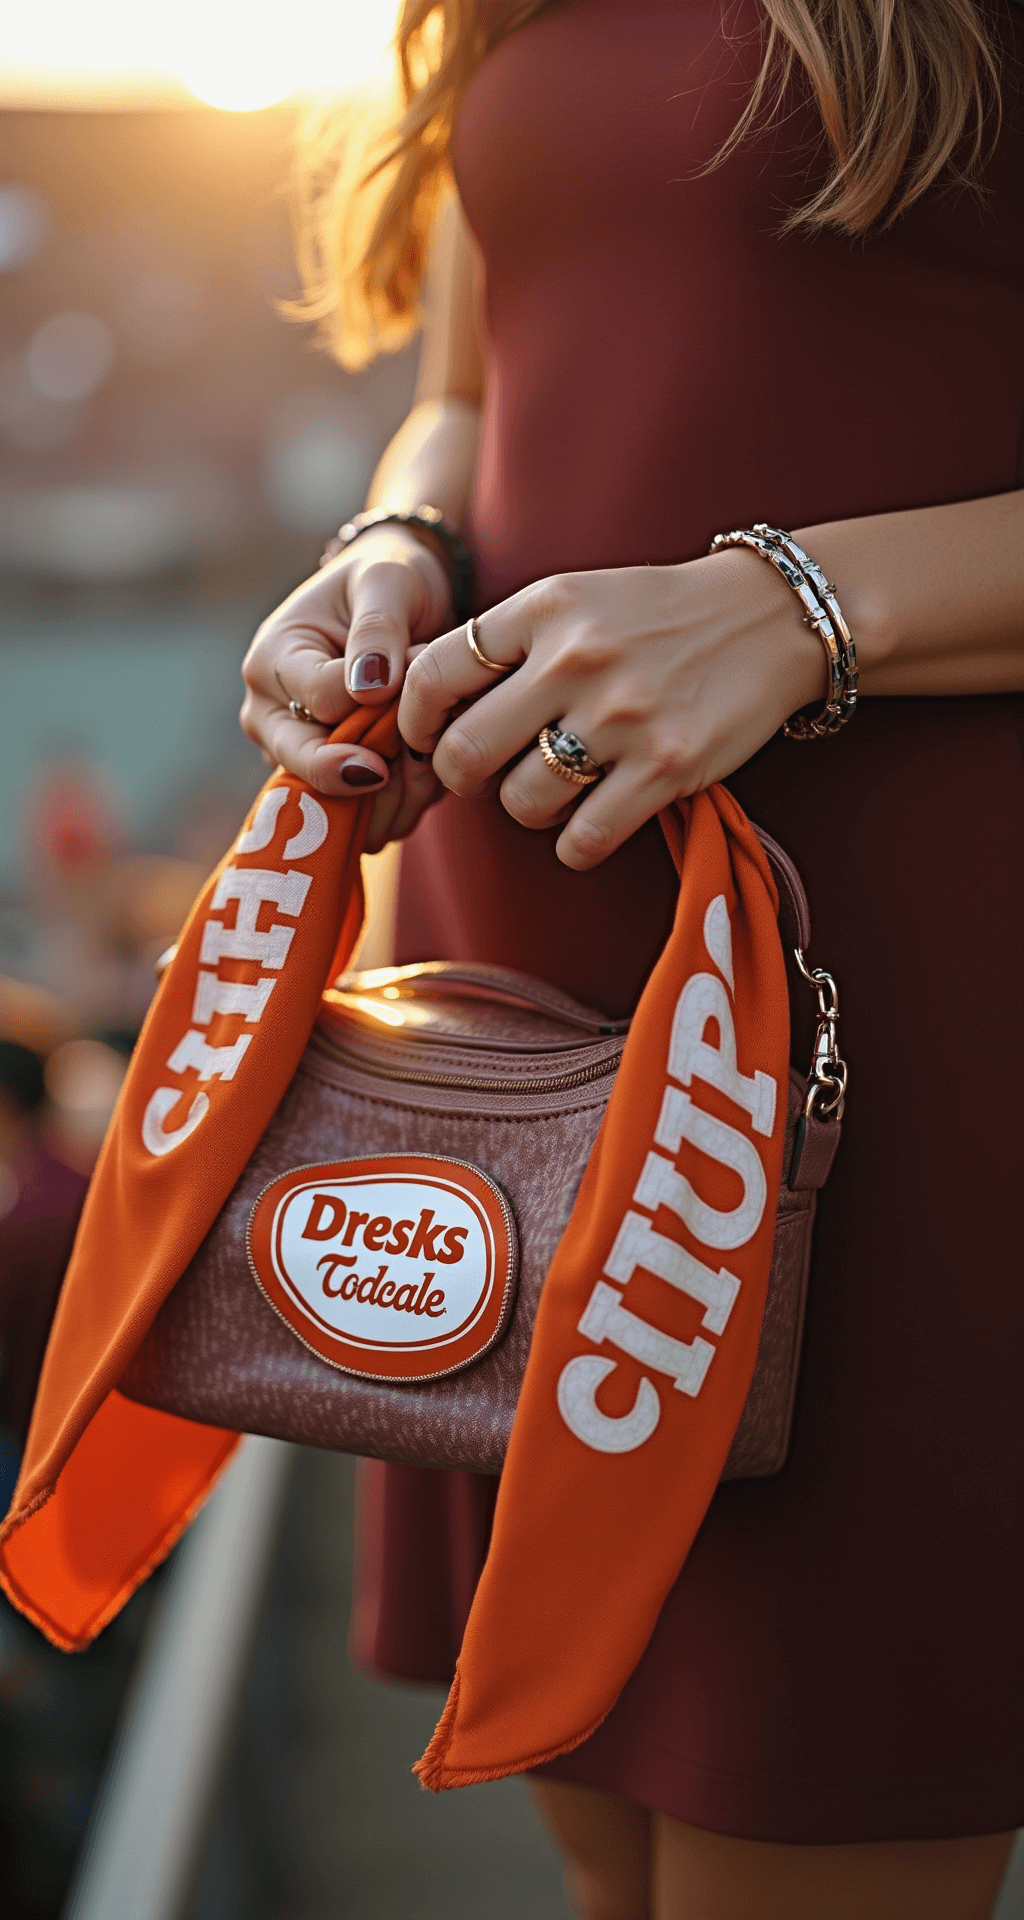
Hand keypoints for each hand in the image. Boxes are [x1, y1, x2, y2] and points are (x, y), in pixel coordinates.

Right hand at [240, 525, 450, 850]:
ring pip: (333, 809)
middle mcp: (269, 717)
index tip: (418, 690)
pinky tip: (427, 773)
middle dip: (371, 770)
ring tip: (430, 754)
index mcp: (272, 661)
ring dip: (391, 795)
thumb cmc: (387, 581)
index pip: (321, 703)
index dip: (376, 707)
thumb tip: (370, 687)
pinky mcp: (324, 785)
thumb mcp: (387, 581)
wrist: (395, 602)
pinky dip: (399, 808)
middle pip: (306, 771)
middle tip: (417, 757)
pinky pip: (358, 821)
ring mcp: (293, 756)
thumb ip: (378, 628)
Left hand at [397, 555, 823, 870]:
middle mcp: (576, 659)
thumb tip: (414, 698)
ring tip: (552, 789)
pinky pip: (583, 840)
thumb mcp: (573, 598)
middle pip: (467, 752)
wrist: (768, 617)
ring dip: (526, 809)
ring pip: (522, 802)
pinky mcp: (666, 768)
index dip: (414, 721)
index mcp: (543, 609)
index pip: (435, 677)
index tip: (427, 736)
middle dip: (461, 778)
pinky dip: (576, 844)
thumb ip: (503, 642)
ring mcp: (623, 717)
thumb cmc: (654, 616)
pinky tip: (591, 821)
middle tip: (480, 776)